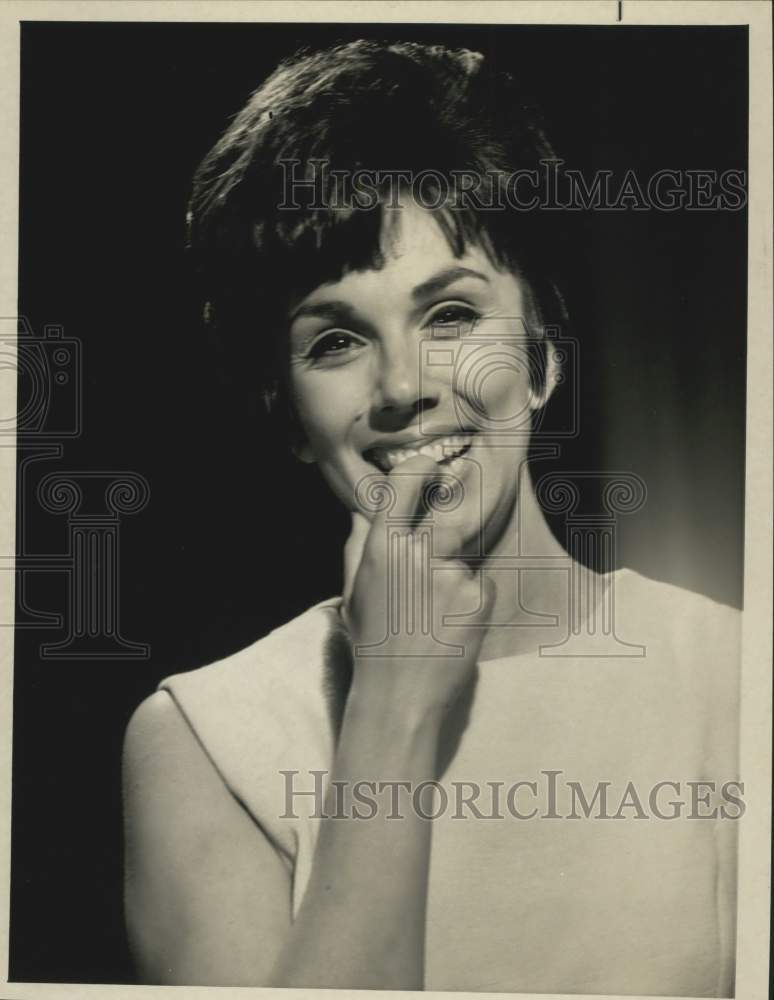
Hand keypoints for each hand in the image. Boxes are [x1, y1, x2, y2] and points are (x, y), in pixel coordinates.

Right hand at [344, 455, 494, 718]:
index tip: (431, 467)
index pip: (403, 485)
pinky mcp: (479, 595)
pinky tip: (453, 623)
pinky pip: (480, 582)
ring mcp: (453, 574)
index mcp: (381, 549)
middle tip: (445, 527)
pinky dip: (471, 597)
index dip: (421, 468)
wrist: (401, 696)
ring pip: (463, 554)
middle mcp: (418, 554)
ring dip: (454, 571)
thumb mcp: (354, 591)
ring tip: (436, 610)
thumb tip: (365, 509)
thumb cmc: (372, 643)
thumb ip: (359, 545)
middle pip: (445, 508)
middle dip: (450, 508)